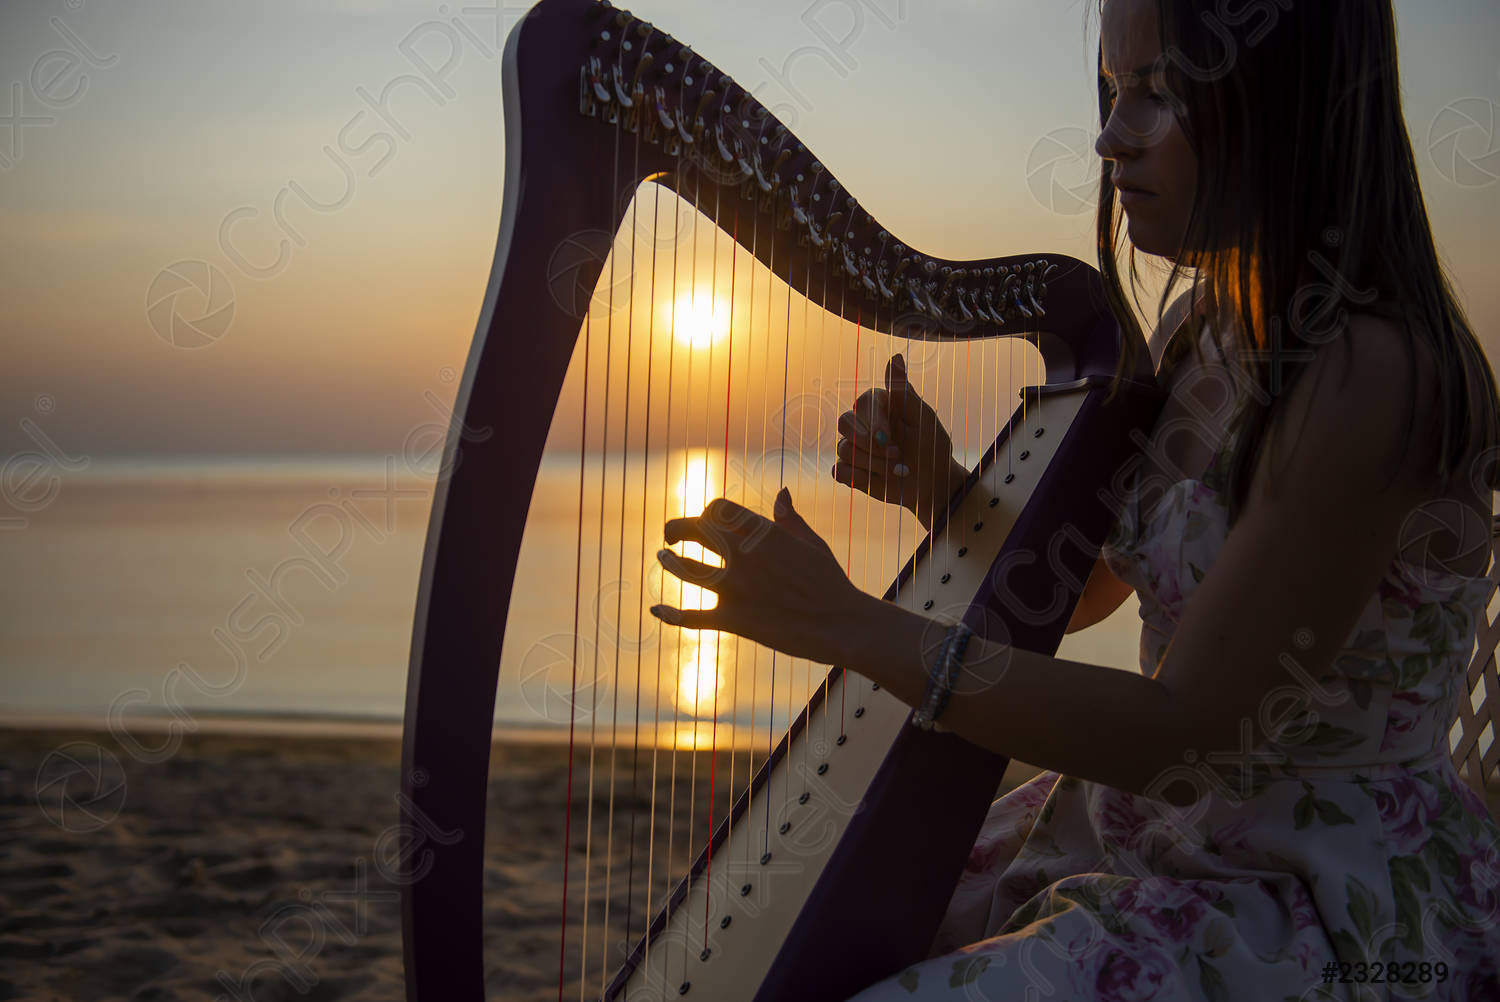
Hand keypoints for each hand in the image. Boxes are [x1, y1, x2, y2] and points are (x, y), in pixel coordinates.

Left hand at [648, 489, 869, 666]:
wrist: (843, 625)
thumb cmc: (832, 582)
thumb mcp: (812, 543)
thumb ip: (789, 519)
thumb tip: (780, 493)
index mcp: (763, 533)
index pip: (717, 508)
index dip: (705, 512)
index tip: (704, 521)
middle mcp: (744, 555)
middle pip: (693, 530)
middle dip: (676, 529)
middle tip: (670, 536)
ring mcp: (736, 588)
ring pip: (685, 568)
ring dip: (669, 561)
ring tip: (663, 558)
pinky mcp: (733, 620)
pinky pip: (690, 616)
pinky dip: (670, 614)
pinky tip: (655, 609)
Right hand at [832, 353, 964, 528]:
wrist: (934, 485)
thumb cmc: (932, 448)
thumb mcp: (923, 418)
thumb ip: (904, 390)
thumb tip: (895, 356)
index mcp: (881, 406)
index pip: (862, 402)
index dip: (873, 421)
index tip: (890, 438)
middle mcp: (864, 423)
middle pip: (844, 422)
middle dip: (868, 443)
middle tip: (895, 455)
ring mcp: (856, 447)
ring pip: (843, 449)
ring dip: (873, 464)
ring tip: (898, 472)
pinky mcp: (852, 471)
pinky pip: (838, 470)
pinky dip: (856, 477)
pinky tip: (876, 480)